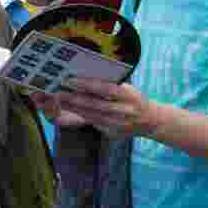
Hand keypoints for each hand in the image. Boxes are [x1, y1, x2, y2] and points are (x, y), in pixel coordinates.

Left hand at [36, 78, 157, 138]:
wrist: (151, 121)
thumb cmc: (134, 99)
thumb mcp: (127, 88)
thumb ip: (110, 84)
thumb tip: (84, 74)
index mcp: (128, 96)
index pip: (105, 89)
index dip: (87, 85)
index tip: (70, 79)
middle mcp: (122, 111)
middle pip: (94, 104)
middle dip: (73, 97)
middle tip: (56, 90)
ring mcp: (116, 124)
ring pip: (90, 115)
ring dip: (71, 108)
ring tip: (56, 100)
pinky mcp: (111, 133)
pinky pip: (91, 124)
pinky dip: (77, 117)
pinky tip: (64, 112)